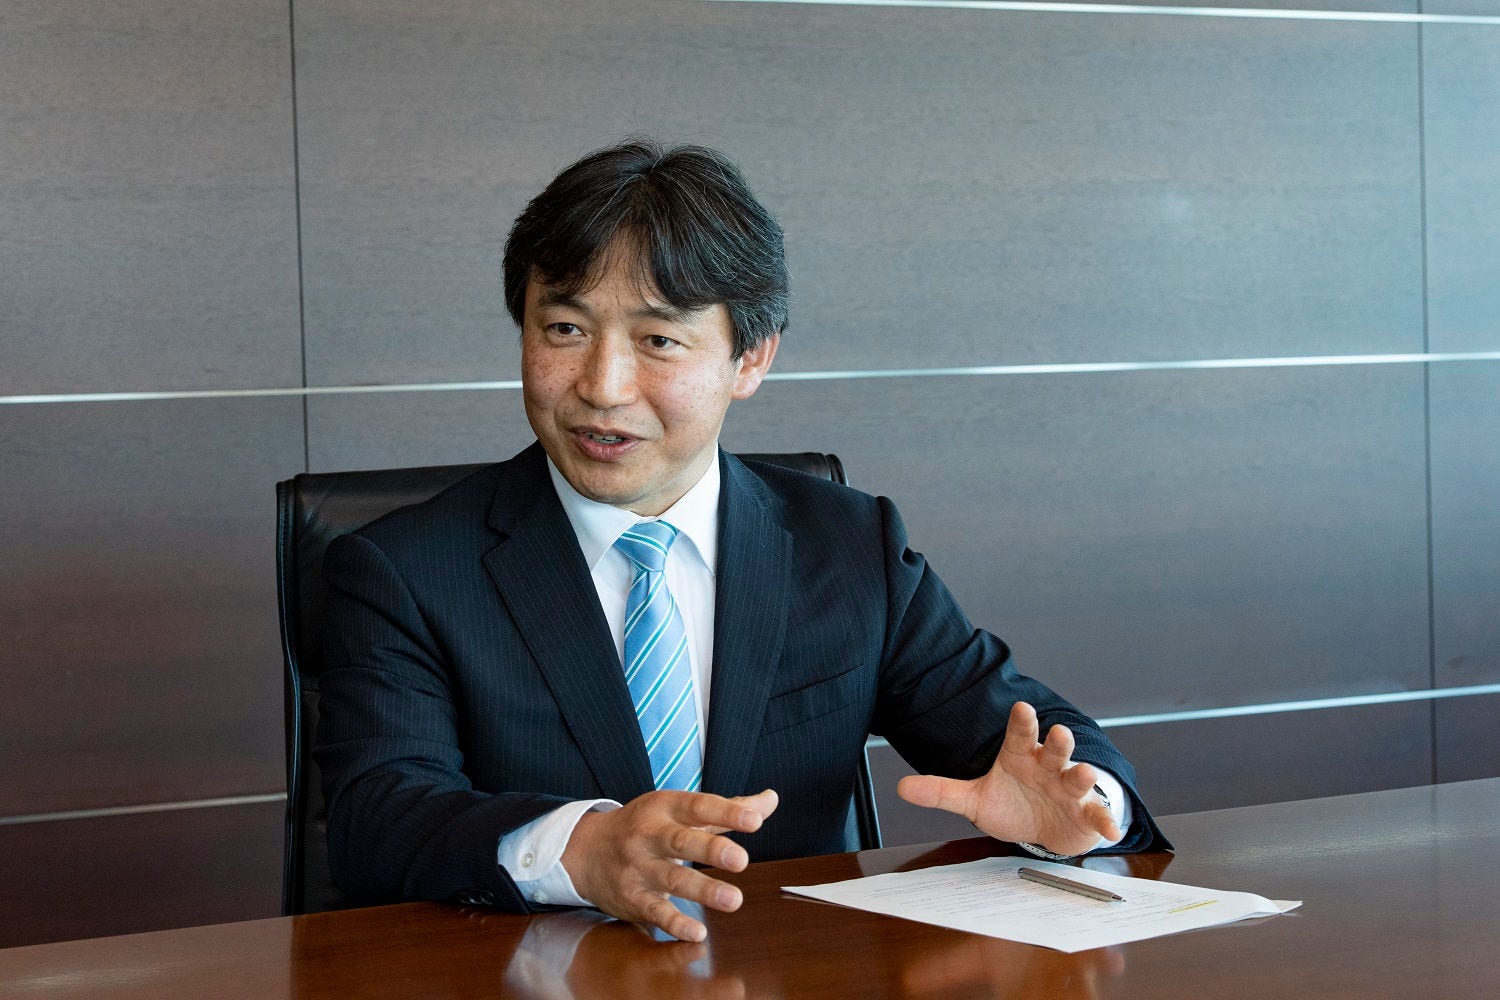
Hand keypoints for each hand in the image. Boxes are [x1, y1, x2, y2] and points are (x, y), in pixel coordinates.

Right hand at [561, 788, 778, 941]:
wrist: (587, 850)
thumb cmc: (647, 826)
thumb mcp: (680, 810)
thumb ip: (727, 809)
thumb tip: (770, 800)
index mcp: (665, 807)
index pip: (698, 808)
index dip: (726, 813)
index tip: (754, 821)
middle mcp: (649, 835)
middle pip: (680, 841)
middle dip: (710, 850)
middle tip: (740, 860)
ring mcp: (638, 867)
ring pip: (670, 880)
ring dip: (702, 891)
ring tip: (733, 900)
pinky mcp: (632, 898)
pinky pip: (653, 911)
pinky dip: (674, 923)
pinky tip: (697, 932)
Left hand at [896, 702, 1119, 855]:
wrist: (1044, 827)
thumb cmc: (1011, 803)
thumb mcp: (974, 799)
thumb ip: (942, 792)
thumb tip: (900, 787)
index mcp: (1020, 757)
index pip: (1019, 734)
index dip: (1021, 722)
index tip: (1021, 707)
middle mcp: (1047, 766)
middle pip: (1053, 749)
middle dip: (1057, 741)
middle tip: (1058, 733)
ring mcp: (1069, 788)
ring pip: (1077, 776)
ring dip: (1082, 775)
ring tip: (1085, 773)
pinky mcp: (1085, 812)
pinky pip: (1097, 814)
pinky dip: (1105, 820)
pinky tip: (1109, 829)